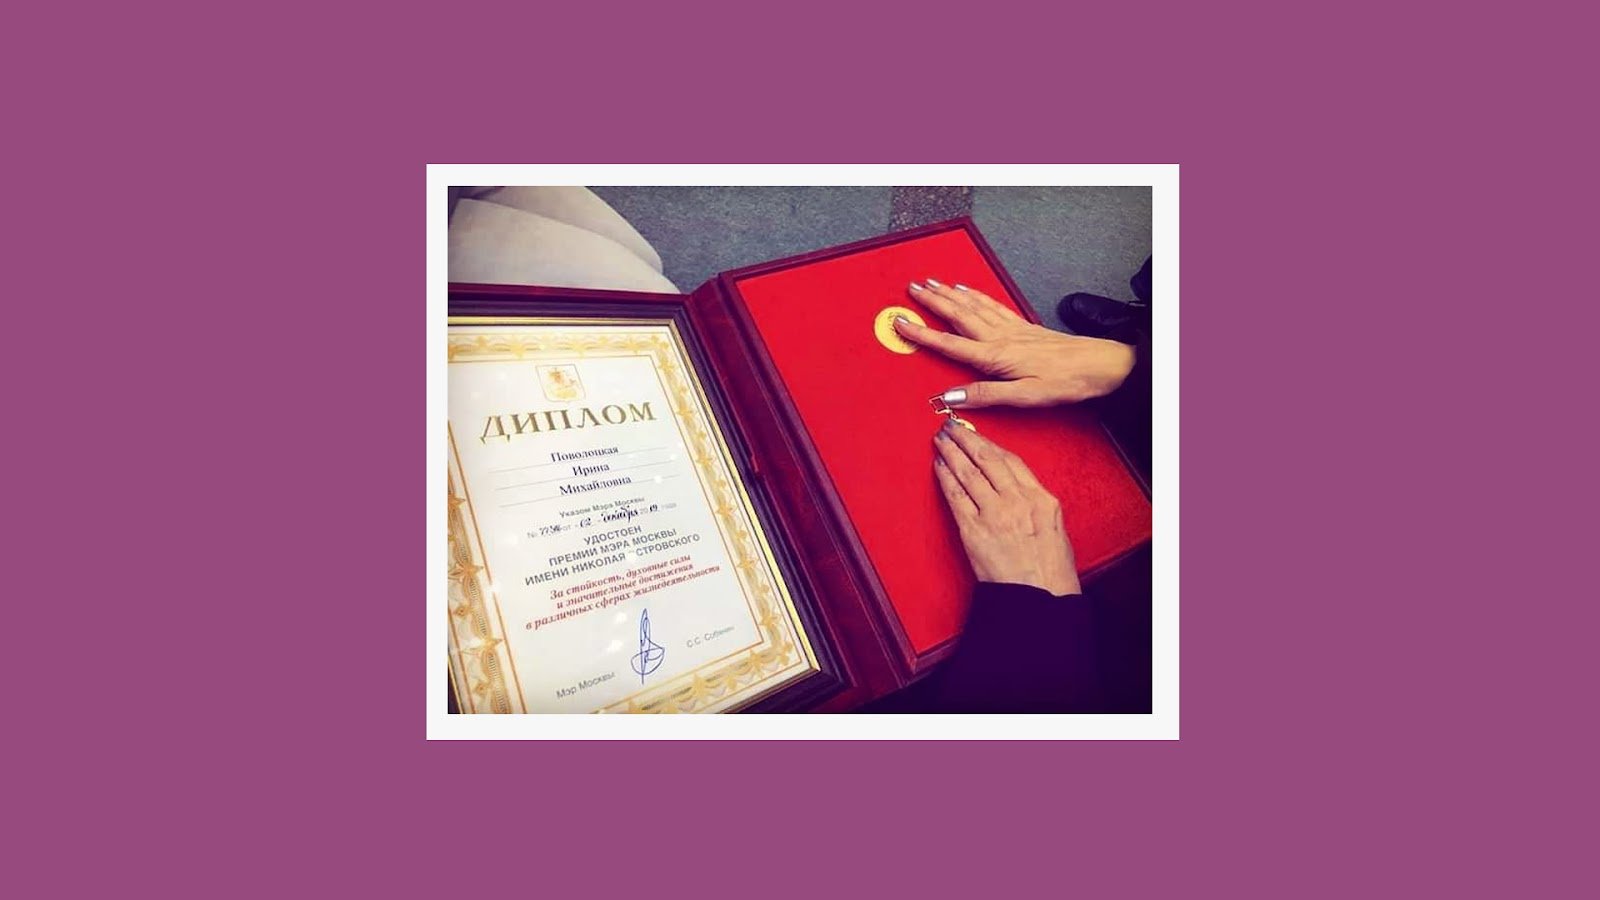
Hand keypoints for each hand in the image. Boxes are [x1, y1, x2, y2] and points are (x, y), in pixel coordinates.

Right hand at [893, 279, 1134, 407]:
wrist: (1099, 364)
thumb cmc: (1065, 383)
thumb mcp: (1025, 397)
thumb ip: (986, 395)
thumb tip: (950, 397)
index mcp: (995, 356)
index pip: (950, 344)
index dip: (922, 334)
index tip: (900, 322)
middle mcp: (1000, 337)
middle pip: (959, 315)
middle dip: (932, 302)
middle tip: (910, 289)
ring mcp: (1012, 329)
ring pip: (974, 307)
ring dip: (950, 294)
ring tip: (931, 283)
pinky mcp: (1024, 326)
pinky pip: (993, 306)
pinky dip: (976, 296)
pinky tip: (968, 290)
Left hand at [932, 420, 1079, 594]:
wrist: (1039, 598)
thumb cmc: (1050, 571)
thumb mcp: (1055, 529)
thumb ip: (1036, 505)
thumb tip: (1017, 490)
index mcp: (1041, 499)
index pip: (1011, 461)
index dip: (990, 444)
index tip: (977, 435)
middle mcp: (1018, 501)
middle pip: (987, 460)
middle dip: (966, 439)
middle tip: (951, 427)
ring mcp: (994, 514)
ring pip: (968, 473)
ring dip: (951, 452)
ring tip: (940, 440)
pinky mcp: (974, 530)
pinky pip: (956, 496)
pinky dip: (945, 477)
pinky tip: (938, 466)